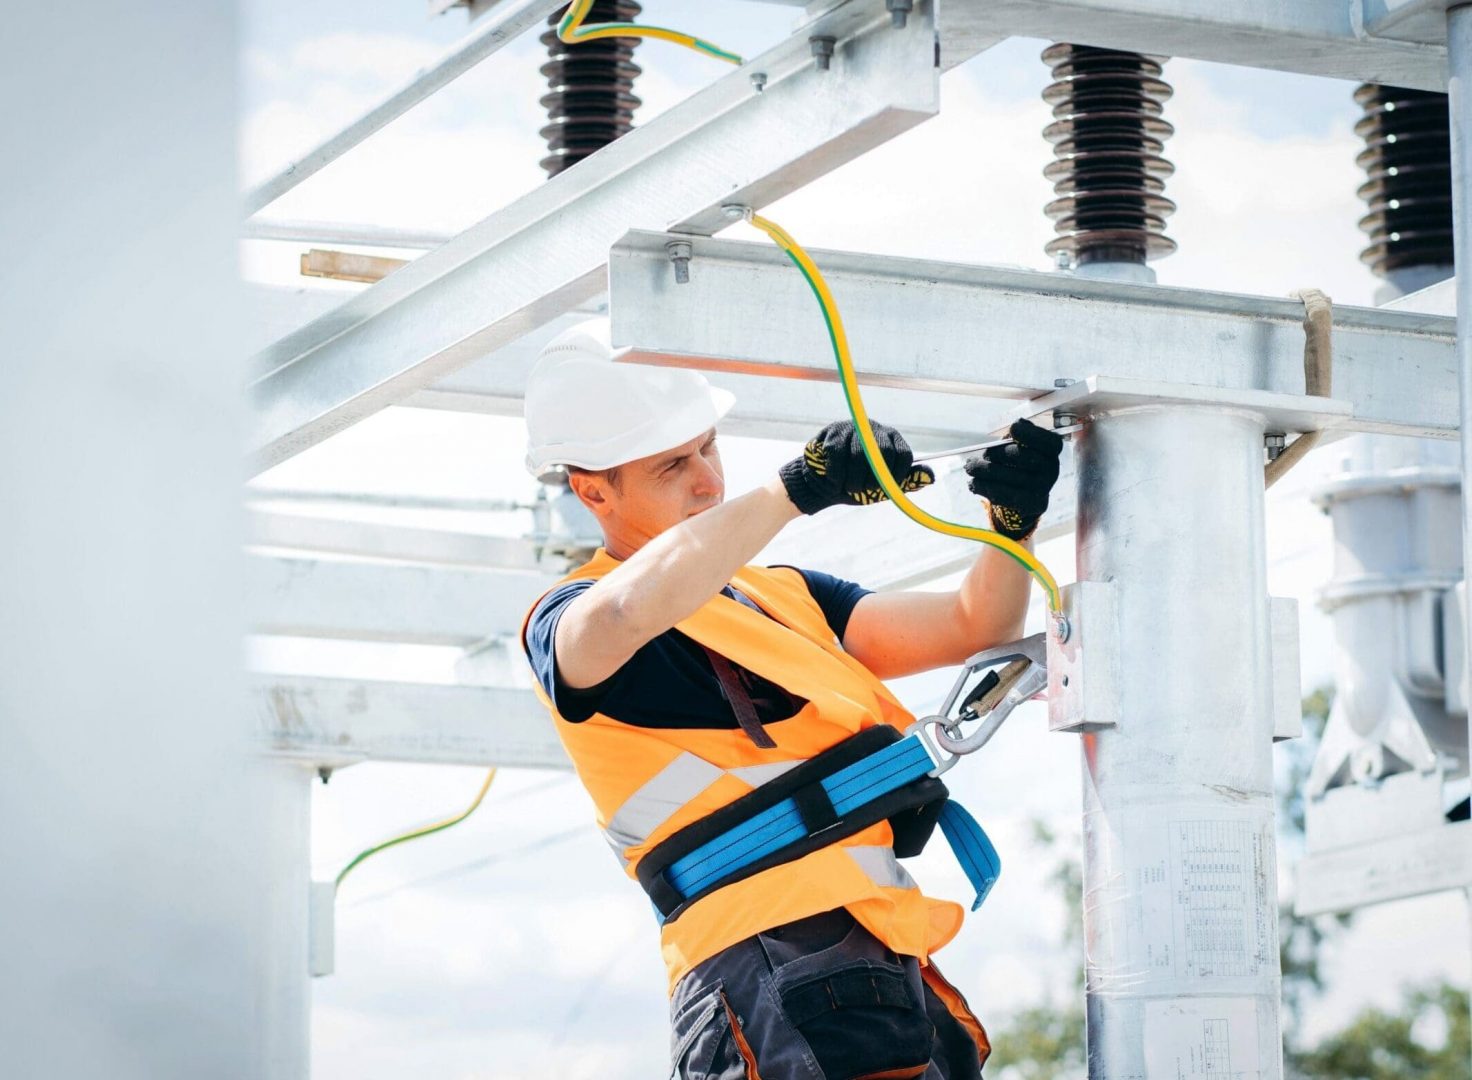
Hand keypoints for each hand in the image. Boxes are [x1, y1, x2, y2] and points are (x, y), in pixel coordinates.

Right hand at [779, 419, 933, 514]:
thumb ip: (905, 482)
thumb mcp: (884, 487)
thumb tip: (931, 476)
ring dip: (853, 480)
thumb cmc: (855, 485)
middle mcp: (874, 429)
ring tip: (848, 487)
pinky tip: (835, 480)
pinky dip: (837, 474)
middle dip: (873, 479)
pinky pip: (837, 455)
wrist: (822, 485)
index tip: (886, 488)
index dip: (897, 475)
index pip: (903, 454)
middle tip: (863, 490)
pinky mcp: (832, 432)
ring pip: (858, 456)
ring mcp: (853, 428)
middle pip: (883, 453)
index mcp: (891, 440)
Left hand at [964, 419, 1063, 539]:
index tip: (1013, 429)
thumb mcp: (1021, 444)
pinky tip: (973, 483)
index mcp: (1052, 452)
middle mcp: (1052, 471)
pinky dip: (985, 487)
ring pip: (1009, 476)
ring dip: (984, 470)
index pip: (1049, 442)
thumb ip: (1019, 434)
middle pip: (1024, 457)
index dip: (1032, 434)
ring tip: (970, 467)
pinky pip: (1004, 495)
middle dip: (998, 453)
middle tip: (983, 453)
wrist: (1024, 495)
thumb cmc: (1019, 462)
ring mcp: (1042, 489)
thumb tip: (1018, 424)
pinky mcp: (1030, 506)